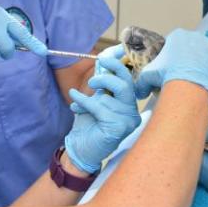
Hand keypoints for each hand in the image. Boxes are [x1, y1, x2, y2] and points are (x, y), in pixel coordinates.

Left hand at [65, 46, 141, 173]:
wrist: (81, 150)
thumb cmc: (89, 125)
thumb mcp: (96, 100)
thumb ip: (102, 84)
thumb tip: (104, 59)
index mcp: (129, 104)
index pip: (128, 80)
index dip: (118, 65)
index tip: (105, 56)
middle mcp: (132, 113)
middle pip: (125, 84)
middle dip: (107, 76)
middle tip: (91, 80)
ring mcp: (128, 121)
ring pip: (109, 96)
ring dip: (90, 97)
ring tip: (78, 101)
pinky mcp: (119, 127)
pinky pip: (99, 107)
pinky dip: (84, 103)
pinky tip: (75, 105)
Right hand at [134, 29, 207, 100]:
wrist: (188, 85)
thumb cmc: (167, 76)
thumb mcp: (148, 75)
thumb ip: (142, 82)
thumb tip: (139, 93)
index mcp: (178, 35)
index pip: (175, 42)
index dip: (173, 53)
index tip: (172, 65)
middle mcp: (195, 36)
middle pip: (191, 44)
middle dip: (188, 55)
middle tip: (184, 71)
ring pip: (205, 51)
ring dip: (202, 59)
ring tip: (197, 74)